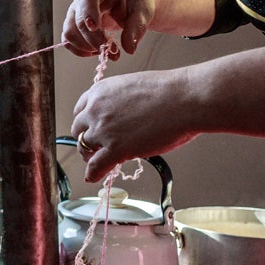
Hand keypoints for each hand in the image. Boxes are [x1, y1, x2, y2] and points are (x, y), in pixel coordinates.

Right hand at [62, 0, 154, 58]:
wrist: (132, 1)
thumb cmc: (136, 0)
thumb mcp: (143, 11)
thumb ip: (137, 28)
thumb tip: (129, 49)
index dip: (88, 12)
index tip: (95, 28)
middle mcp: (81, 2)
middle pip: (78, 22)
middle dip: (94, 40)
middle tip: (114, 51)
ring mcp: (75, 15)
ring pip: (70, 34)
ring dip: (87, 48)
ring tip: (107, 51)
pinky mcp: (75, 28)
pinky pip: (69, 42)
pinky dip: (82, 51)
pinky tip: (97, 51)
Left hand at [70, 69, 197, 181]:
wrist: (185, 100)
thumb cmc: (169, 92)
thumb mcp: (132, 87)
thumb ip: (119, 101)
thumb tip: (121, 114)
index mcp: (100, 92)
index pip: (81, 110)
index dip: (86, 122)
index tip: (90, 129)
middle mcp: (96, 110)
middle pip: (79, 129)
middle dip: (86, 138)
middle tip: (94, 146)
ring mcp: (104, 130)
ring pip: (84, 147)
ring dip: (89, 156)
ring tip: (95, 161)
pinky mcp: (115, 149)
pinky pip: (96, 166)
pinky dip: (92, 173)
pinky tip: (93, 177)